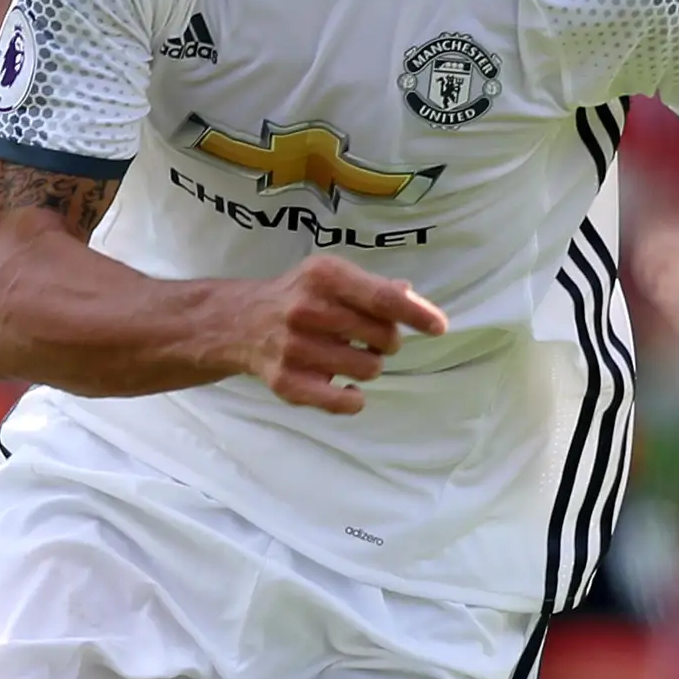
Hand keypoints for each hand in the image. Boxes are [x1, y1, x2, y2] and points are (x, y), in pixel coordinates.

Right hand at [232, 254, 448, 413]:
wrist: (240, 322)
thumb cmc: (297, 296)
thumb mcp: (330, 276)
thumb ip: (372, 287)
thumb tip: (410, 295)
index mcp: (324, 276)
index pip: (383, 299)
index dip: (416, 314)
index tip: (439, 327)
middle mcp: (307, 310)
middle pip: (383, 338)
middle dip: (387, 341)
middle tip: (370, 338)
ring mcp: (295, 349)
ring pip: (369, 369)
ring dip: (369, 365)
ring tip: (349, 355)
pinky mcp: (287, 383)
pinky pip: (345, 402)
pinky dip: (354, 397)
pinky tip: (347, 386)